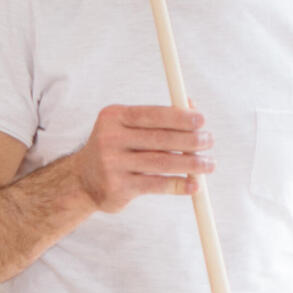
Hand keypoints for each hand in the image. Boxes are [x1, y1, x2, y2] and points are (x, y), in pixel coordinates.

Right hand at [72, 104, 212, 211]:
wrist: (83, 181)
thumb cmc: (115, 149)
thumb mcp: (128, 127)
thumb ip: (158, 117)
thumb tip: (192, 105)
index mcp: (113, 117)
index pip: (152, 114)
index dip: (179, 117)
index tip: (202, 120)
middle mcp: (109, 138)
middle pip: (160, 138)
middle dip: (190, 140)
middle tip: (209, 141)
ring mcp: (112, 164)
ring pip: (162, 162)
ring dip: (191, 164)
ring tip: (209, 164)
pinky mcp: (118, 187)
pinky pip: (156, 184)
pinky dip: (179, 185)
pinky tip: (194, 185)